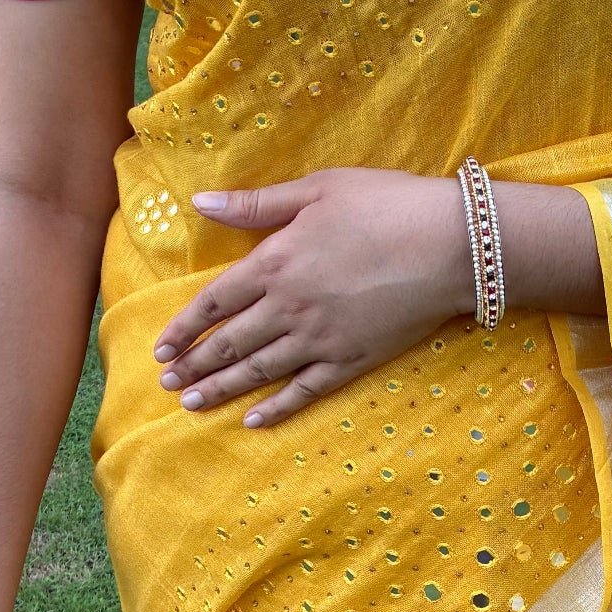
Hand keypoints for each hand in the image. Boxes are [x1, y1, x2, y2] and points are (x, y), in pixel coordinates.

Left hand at [155, 168, 475, 427]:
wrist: (451, 245)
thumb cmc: (386, 205)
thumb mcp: (317, 190)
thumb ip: (255, 205)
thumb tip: (199, 201)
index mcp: (275, 263)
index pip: (214, 301)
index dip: (184, 326)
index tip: (160, 346)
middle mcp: (289, 308)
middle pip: (229, 343)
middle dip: (195, 365)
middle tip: (168, 383)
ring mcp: (320, 339)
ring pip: (259, 371)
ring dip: (222, 390)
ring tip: (192, 404)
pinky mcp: (352, 360)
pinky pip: (305, 391)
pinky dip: (278, 409)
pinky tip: (254, 421)